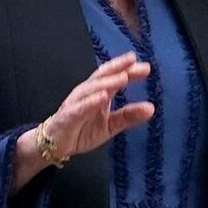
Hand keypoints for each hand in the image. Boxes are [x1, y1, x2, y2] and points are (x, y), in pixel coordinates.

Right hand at [13, 52, 152, 191]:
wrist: (56, 145)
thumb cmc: (82, 130)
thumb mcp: (110, 125)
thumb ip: (128, 116)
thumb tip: (151, 107)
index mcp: (97, 94)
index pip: (112, 77)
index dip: (126, 70)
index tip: (145, 67)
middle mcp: (86, 94)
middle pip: (101, 77)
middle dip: (118, 69)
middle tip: (135, 63)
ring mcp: (75, 104)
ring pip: (91, 89)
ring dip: (107, 82)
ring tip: (123, 77)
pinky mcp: (67, 116)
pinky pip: (80, 108)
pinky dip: (91, 102)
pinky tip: (103, 97)